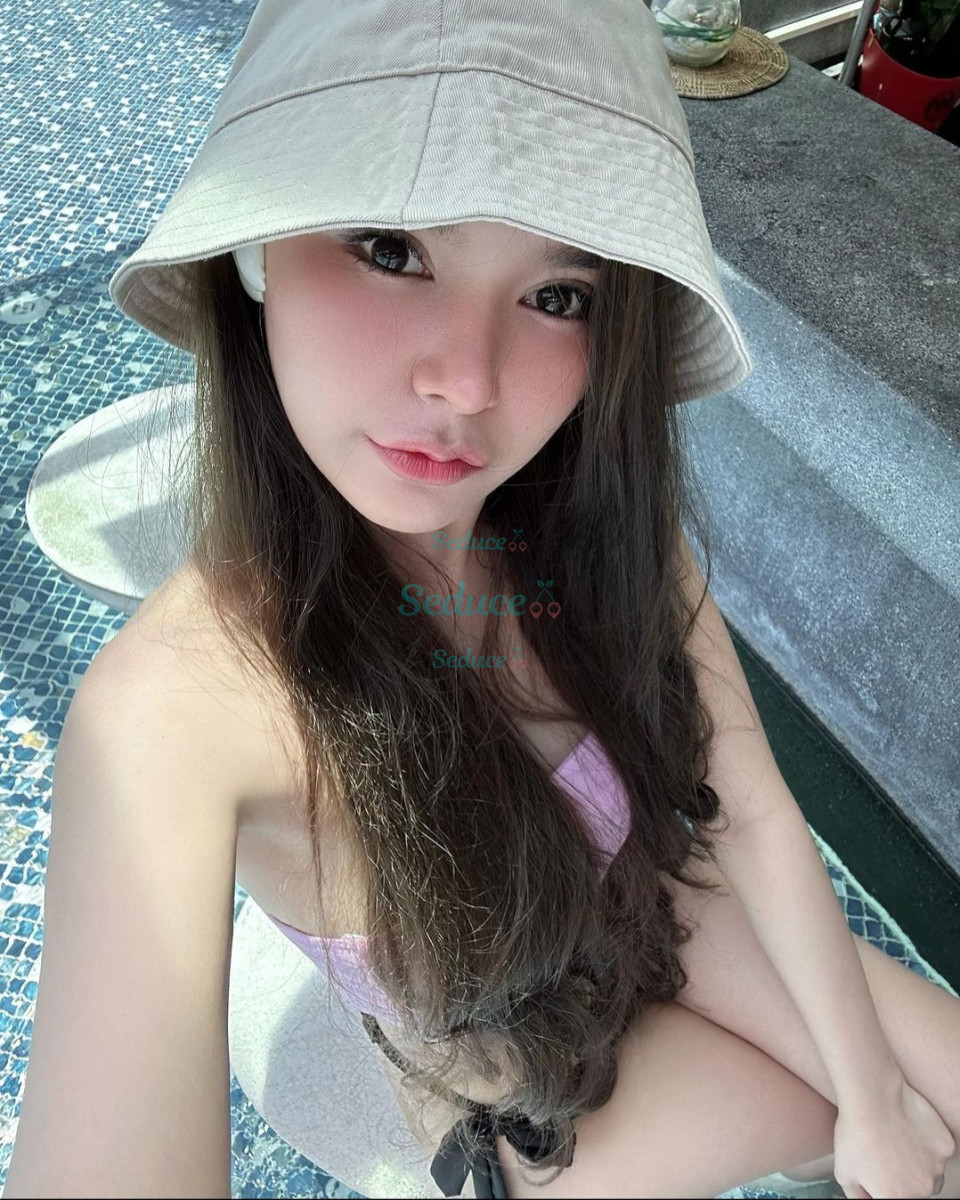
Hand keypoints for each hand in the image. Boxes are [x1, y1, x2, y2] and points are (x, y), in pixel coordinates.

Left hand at [833, 1075, 955, 1198]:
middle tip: (884, 1154)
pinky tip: (909, 1129)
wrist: (872, 1098)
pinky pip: (938, 1151)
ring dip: (918, 1164)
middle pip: (915, 1191)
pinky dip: (928, 1144)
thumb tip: (865, 1199)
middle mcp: (921, 1189)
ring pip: (931, 1174)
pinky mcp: (945, 1146)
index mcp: (897, 1198)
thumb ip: (857, 1196)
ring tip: (896, 1141)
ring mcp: (936, 1168)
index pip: (894, 1198)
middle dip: (901, 1178)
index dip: (884, 1187)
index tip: (878, 1174)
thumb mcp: (843, 1173)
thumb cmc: (855, 1132)